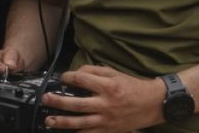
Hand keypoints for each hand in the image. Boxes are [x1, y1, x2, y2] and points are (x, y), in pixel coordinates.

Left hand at [39, 65, 166, 131]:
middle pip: (77, 104)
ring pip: (79, 122)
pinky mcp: (107, 130)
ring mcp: (106, 119)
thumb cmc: (133, 87)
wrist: (152, 104)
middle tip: (46, 98)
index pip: (82, 80)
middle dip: (58, 102)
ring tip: (49, 119)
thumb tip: (77, 72)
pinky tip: (66, 132)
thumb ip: (96, 71)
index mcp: (108, 86)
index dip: (69, 77)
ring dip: (61, 121)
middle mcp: (106, 103)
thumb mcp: (116, 73)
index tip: (63, 77)